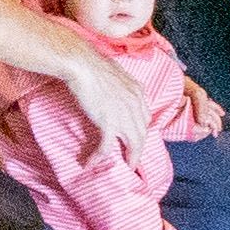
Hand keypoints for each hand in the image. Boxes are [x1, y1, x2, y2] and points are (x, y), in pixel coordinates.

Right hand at [55, 31, 150, 153]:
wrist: (83, 64)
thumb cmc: (93, 63)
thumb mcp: (115, 72)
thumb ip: (120, 83)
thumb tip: (114, 86)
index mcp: (137, 91)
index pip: (146, 116)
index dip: (142, 129)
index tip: (136, 135)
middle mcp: (135, 105)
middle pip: (143, 133)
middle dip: (139, 147)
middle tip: (134, 158)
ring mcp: (123, 116)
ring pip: (133, 143)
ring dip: (131, 157)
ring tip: (127, 166)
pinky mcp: (108, 124)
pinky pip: (106, 146)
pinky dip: (99, 157)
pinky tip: (92, 163)